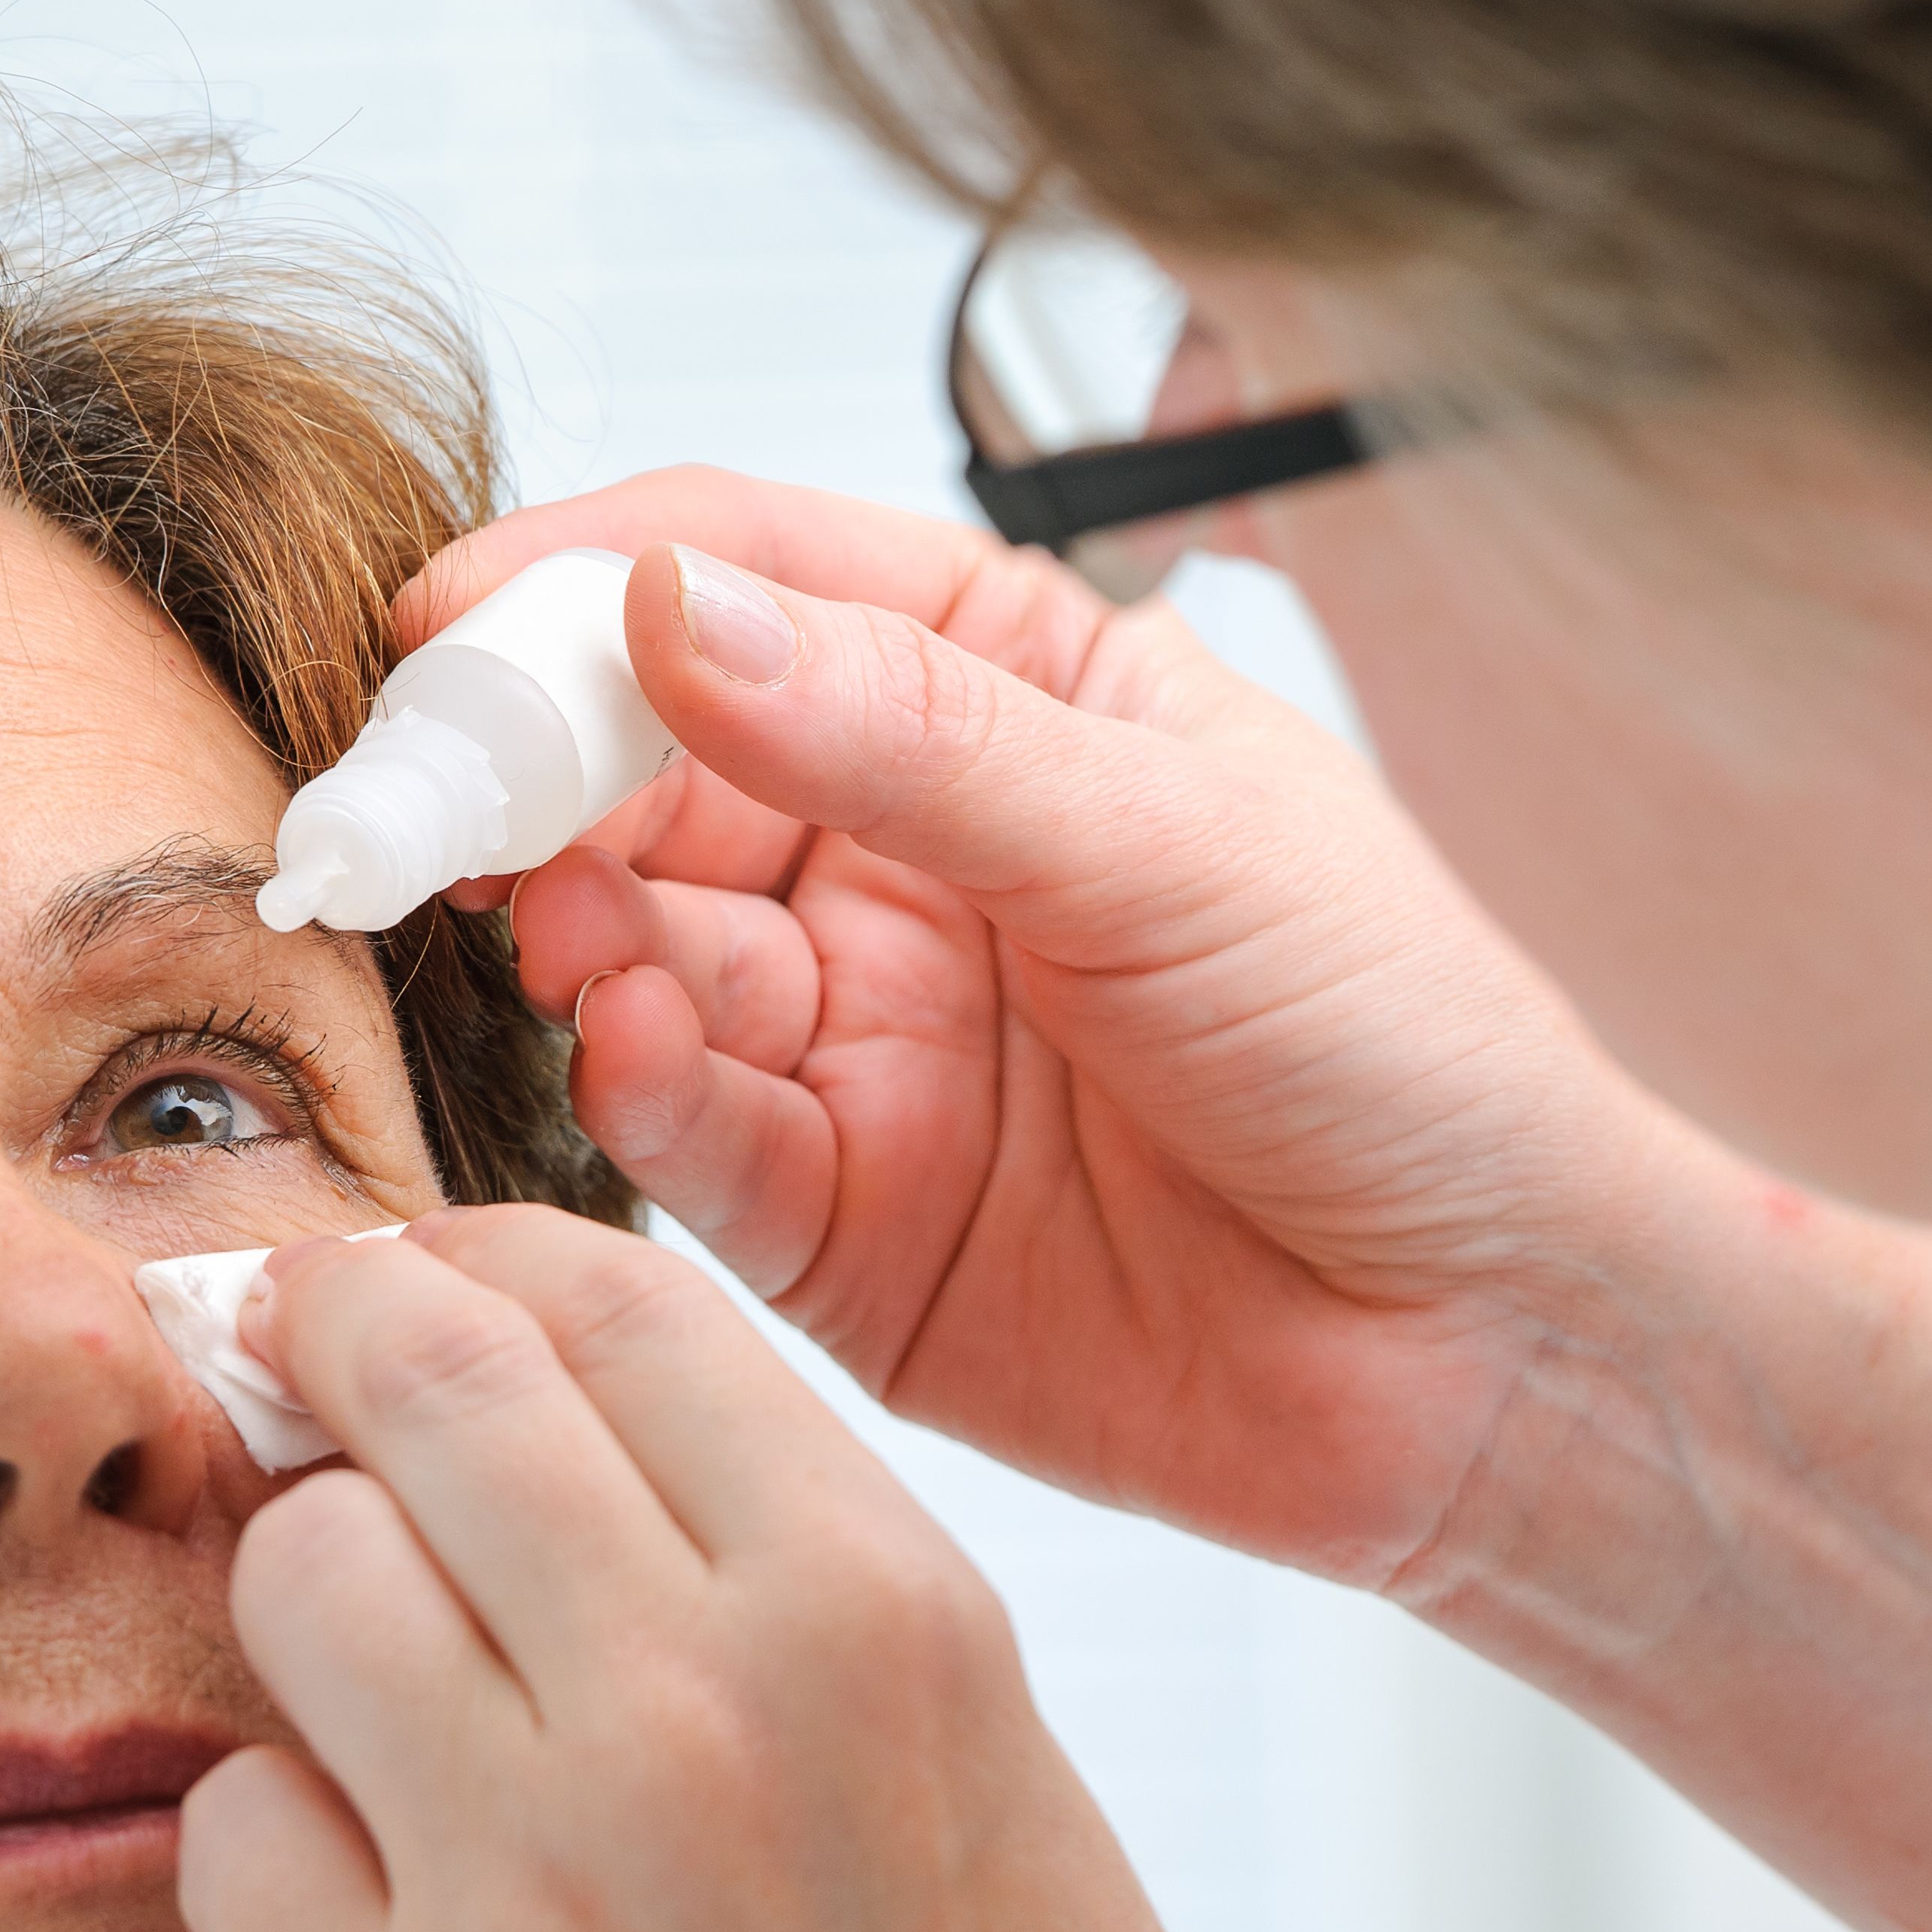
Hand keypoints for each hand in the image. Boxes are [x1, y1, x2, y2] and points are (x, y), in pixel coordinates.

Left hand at [180, 1207, 1449, 1931]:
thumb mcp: (986, 1762)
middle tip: (300, 1352)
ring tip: (384, 1687)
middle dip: (340, 1333)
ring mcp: (527, 1895)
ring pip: (299, 1573)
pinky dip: (283, 1842)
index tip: (430, 1279)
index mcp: (887, 1613)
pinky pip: (236, 1830)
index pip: (616, 1297)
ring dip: (317, 1594)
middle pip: (422, 1376)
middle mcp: (701, 1714)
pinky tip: (381, 1907)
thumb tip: (545, 1397)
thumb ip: (778, 1567)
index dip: (489, 1254)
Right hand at [399, 470, 1707, 1585]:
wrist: (1496, 1349)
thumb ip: (911, 737)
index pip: (753, 582)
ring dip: (582, 930)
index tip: (452, 618)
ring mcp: (863, 1037)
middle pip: (652, 766)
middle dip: (533, 772)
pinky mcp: (839, 1219)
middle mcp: (910, 857)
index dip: (588, 584)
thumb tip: (675, 610)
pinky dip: (637, 1087)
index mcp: (1008, 698)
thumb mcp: (1170, 844)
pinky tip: (638, 1048)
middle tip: (435, 795)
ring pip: (644, 949)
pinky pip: (687, 1134)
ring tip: (576, 935)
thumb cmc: (1407, 1055)